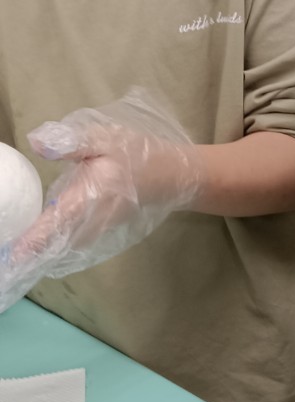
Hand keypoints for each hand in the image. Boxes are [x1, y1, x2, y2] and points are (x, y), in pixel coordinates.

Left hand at [0, 88, 200, 312]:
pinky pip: (71, 246)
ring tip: (17, 259)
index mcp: (89, 198)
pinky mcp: (99, 231)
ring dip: (39, 254)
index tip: (11, 256)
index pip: (54, 224)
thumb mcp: (105, 138)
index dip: (31, 242)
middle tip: (8, 262)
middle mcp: (91, 221)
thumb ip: (71, 141)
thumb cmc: (137, 155)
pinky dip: (52, 249)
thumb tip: (36, 143)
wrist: (171, 175)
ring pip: (62, 248)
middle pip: (54, 246)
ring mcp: (96, 230)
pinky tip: (37, 247)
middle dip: (30, 255)